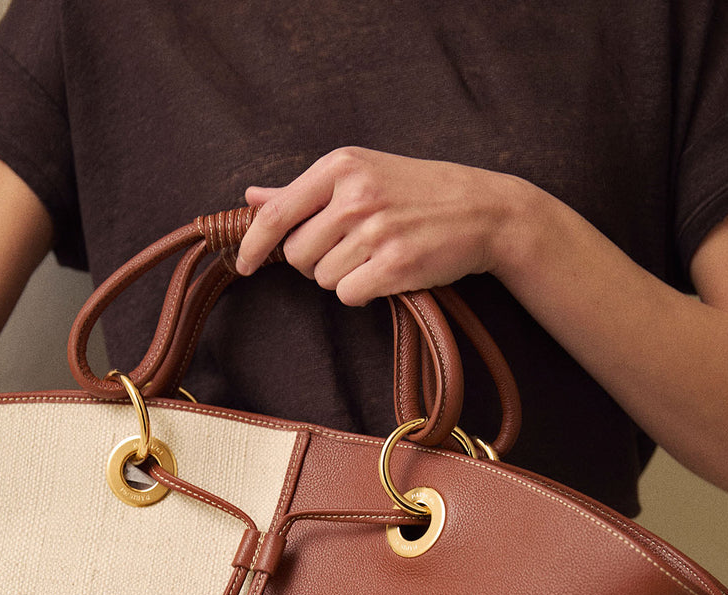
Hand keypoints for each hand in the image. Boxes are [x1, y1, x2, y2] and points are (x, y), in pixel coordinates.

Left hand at [235, 146, 524, 304]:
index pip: (277, 213)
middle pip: (298, 255)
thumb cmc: (417, 193)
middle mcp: (354, 195)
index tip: (244, 265)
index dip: (254, 244)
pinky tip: (387, 272)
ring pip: (324, 279)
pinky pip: (349, 296)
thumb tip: (253, 198)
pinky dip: (363, 292)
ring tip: (376, 255)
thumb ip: (303, 190)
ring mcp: (375, 230)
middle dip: (315, 262)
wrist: (483, 210)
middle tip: (349, 250)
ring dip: (344, 277)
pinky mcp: (394, 264)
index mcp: (341, 166)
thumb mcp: (361, 174)